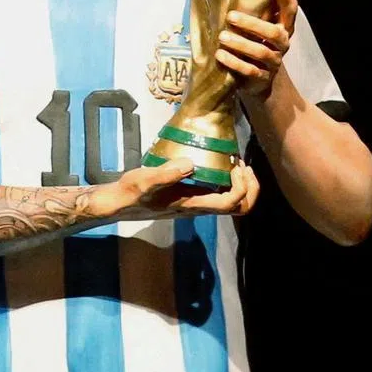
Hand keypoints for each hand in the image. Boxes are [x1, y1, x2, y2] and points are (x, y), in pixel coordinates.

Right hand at [91, 158, 259, 219]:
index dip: (241, 187)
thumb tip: (189, 163)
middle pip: (240, 208)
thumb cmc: (132, 192)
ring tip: (237, 165)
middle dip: (250, 189)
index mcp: (193, 205)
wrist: (121, 203)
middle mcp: (200, 208)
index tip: (235, 166)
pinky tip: (219, 166)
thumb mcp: (145, 180)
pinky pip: (221, 195)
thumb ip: (165, 173)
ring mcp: (197, 204)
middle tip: (244, 166)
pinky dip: (229, 182)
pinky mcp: (191, 198)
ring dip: (243, 186)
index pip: (231, 203)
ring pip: (233, 203)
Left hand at [216, 0, 305, 98]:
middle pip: (275, 32)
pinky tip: (220, 56)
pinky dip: (235, 63)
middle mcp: (282, 43)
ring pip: (261, 52)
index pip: (290, 8)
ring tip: (221, 38)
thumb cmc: (260, 41)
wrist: (260, 79)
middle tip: (230, 16)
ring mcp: (273, 61)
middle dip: (253, 24)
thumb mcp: (266, 20)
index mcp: (284, 26)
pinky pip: (250, 71)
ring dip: (240, 44)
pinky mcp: (261, 78)